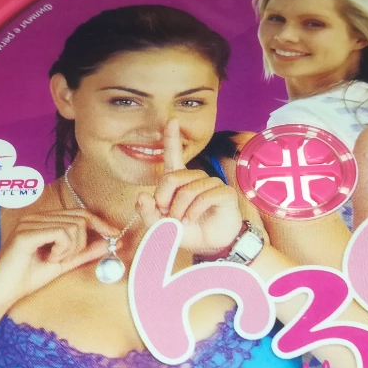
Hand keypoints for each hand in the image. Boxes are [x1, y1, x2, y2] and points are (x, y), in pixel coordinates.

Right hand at [0, 208, 117, 306]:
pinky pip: (61, 233)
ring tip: (54, 260)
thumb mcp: (62, 264)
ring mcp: (30, 222)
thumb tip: (107, 243)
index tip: (115, 235)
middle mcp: (36, 217)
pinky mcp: (26, 233)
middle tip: (66, 259)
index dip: (100, 223)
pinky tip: (49, 259)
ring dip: (71, 249)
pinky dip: (62, 250)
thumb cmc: (26, 279)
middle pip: (80, 218)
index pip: (80, 213)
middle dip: (82, 243)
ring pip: (73, 226)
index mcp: (43, 221)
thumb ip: (83, 252)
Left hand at [136, 119, 243, 255]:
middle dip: (167, 200)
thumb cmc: (187, 232)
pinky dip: (195, 210)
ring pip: (189, 189)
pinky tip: (192, 219)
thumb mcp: (161, 227)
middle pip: (174, 177)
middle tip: (169, 217)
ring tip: (182, 222)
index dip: (172, 138)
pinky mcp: (225, 193)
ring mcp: (212, 184)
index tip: (172, 120)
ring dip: (181, 209)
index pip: (174, 156)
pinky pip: (206, 196)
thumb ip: (148, 214)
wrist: (210, 246)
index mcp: (179, 182)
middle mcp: (195, 179)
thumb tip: (142, 196)